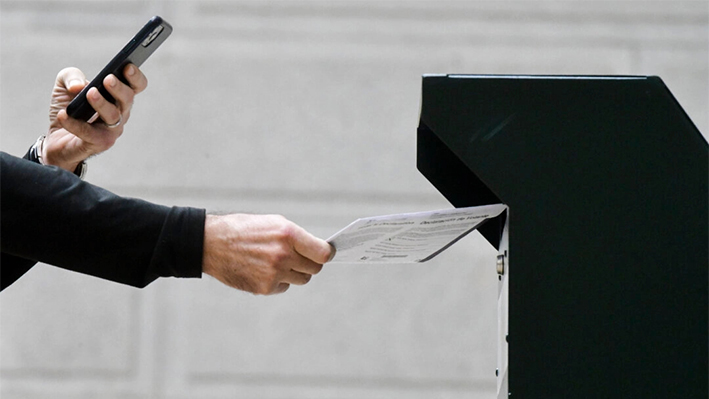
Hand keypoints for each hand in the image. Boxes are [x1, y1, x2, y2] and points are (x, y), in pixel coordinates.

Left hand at [43, 64, 147, 171]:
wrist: (56, 140)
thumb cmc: (68, 109)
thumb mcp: (64, 85)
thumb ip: (71, 77)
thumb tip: (78, 86)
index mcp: (117, 96)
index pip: (136, 86)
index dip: (135, 77)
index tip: (127, 66)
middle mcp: (120, 113)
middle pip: (128, 99)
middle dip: (119, 88)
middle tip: (108, 79)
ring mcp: (112, 130)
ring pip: (113, 116)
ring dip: (102, 104)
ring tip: (90, 93)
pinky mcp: (99, 144)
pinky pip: (89, 133)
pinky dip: (75, 124)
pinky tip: (64, 115)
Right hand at [202, 214, 334, 294]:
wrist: (212, 243)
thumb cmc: (244, 229)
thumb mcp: (273, 223)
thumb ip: (296, 237)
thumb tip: (318, 250)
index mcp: (288, 235)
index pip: (323, 253)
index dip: (327, 254)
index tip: (326, 254)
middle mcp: (283, 255)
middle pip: (315, 268)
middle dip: (310, 263)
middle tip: (300, 258)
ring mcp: (274, 273)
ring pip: (302, 279)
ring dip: (296, 272)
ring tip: (278, 261)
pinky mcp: (265, 288)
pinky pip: (284, 287)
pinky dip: (279, 281)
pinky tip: (264, 269)